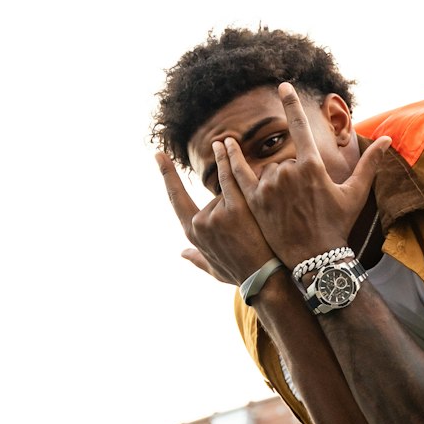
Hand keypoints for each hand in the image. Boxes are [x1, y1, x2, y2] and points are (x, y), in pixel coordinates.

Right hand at [156, 147, 273, 285]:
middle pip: (213, 197)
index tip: (158, 156)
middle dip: (231, 207)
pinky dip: (229, 160)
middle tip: (249, 231)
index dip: (167, 175)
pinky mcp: (236, 207)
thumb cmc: (241, 274)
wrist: (265, 277)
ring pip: (226, 191)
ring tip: (250, 203)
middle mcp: (201, 223)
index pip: (176, 197)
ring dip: (240, 198)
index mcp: (193, 234)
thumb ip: (197, 259)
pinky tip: (228, 145)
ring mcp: (217, 214)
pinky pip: (231, 178)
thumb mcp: (214, 270)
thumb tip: (182, 254)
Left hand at [222, 82, 390, 265]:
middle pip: (285, 160)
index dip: (290, 104)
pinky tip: (222, 145)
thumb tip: (389, 139)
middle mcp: (288, 172)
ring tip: (288, 209)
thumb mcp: (355, 193)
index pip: (299, 126)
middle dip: (293, 178)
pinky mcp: (254, 201)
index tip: (282, 86)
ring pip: (268, 172)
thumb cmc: (338, 226)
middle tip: (305, 205)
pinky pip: (239, 175)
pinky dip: (231, 161)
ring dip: (275, 185)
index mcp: (313, 166)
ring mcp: (269, 186)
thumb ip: (369, 163)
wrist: (315, 259)